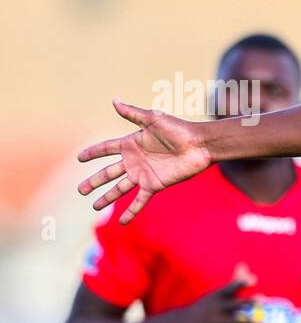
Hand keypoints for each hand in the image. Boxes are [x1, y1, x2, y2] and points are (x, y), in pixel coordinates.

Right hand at [77, 100, 213, 223]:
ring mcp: (143, 174)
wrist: (199, 145)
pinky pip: (140, 200)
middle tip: (80, 190)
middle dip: (94, 181)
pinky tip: (122, 222)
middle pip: (108, 172)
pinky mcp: (155, 185)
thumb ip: (132, 113)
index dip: (93, 153)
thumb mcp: (153, 119)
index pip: (106, 149)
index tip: (79, 158)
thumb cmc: (178, 129)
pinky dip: (131, 211)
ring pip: (120, 188)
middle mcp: (134, 160)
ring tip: (94, 207)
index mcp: (131, 143)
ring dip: (107, 198)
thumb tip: (114, 100)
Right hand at [166, 266, 257, 322]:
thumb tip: (245, 265)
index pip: (231, 288)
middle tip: (261, 299)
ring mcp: (217, 322)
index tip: (252, 280)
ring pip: (236, 321)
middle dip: (248, 302)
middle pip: (235, 303)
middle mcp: (218, 308)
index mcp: (218, 296)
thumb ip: (233, 282)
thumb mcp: (215, 294)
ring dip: (249, 322)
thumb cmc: (203, 307)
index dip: (241, 283)